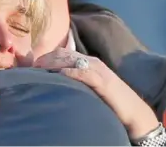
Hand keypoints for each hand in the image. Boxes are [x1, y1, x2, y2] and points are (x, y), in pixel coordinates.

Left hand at [34, 47, 158, 138]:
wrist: (134, 112)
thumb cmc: (111, 102)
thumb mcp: (90, 88)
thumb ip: (77, 81)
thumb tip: (56, 82)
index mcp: (89, 62)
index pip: (63, 53)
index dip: (47, 57)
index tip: (33, 65)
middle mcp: (93, 62)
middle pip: (63, 54)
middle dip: (45, 60)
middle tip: (31, 68)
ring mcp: (98, 70)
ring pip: (71, 61)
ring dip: (52, 64)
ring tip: (39, 70)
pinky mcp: (103, 82)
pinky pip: (83, 73)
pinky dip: (70, 72)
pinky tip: (59, 75)